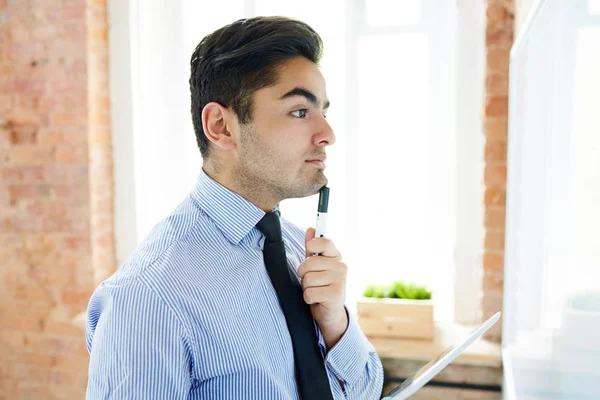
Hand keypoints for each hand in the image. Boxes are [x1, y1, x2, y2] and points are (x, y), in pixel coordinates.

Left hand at [297, 228, 348, 348]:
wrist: (331, 312)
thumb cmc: (322, 285)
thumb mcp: (317, 265)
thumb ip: (312, 248)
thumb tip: (310, 229)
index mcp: (336, 256)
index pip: (324, 241)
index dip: (312, 245)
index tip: (310, 252)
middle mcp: (341, 266)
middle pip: (308, 263)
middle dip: (304, 274)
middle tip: (311, 280)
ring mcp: (340, 280)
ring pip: (307, 279)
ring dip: (306, 287)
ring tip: (316, 290)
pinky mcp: (335, 295)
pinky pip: (309, 293)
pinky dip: (308, 298)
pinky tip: (317, 299)